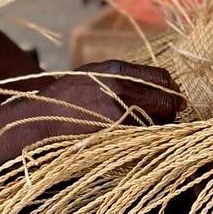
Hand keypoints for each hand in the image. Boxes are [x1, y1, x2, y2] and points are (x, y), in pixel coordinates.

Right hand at [34, 60, 181, 131]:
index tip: (174, 99)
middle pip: (167, 100)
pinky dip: (146, 142)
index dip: (172, 90)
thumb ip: (123, 77)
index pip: (162, 78)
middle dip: (170, 111)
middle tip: (167, 118)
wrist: (38, 121)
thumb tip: (162, 86)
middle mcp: (120, 88)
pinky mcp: (115, 134)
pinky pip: (144, 139)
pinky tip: (136, 142)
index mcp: (115, 70)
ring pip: (159, 122)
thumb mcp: (92, 75)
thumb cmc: (63, 99)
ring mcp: (118, 112)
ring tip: (146, 131)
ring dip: (158, 128)